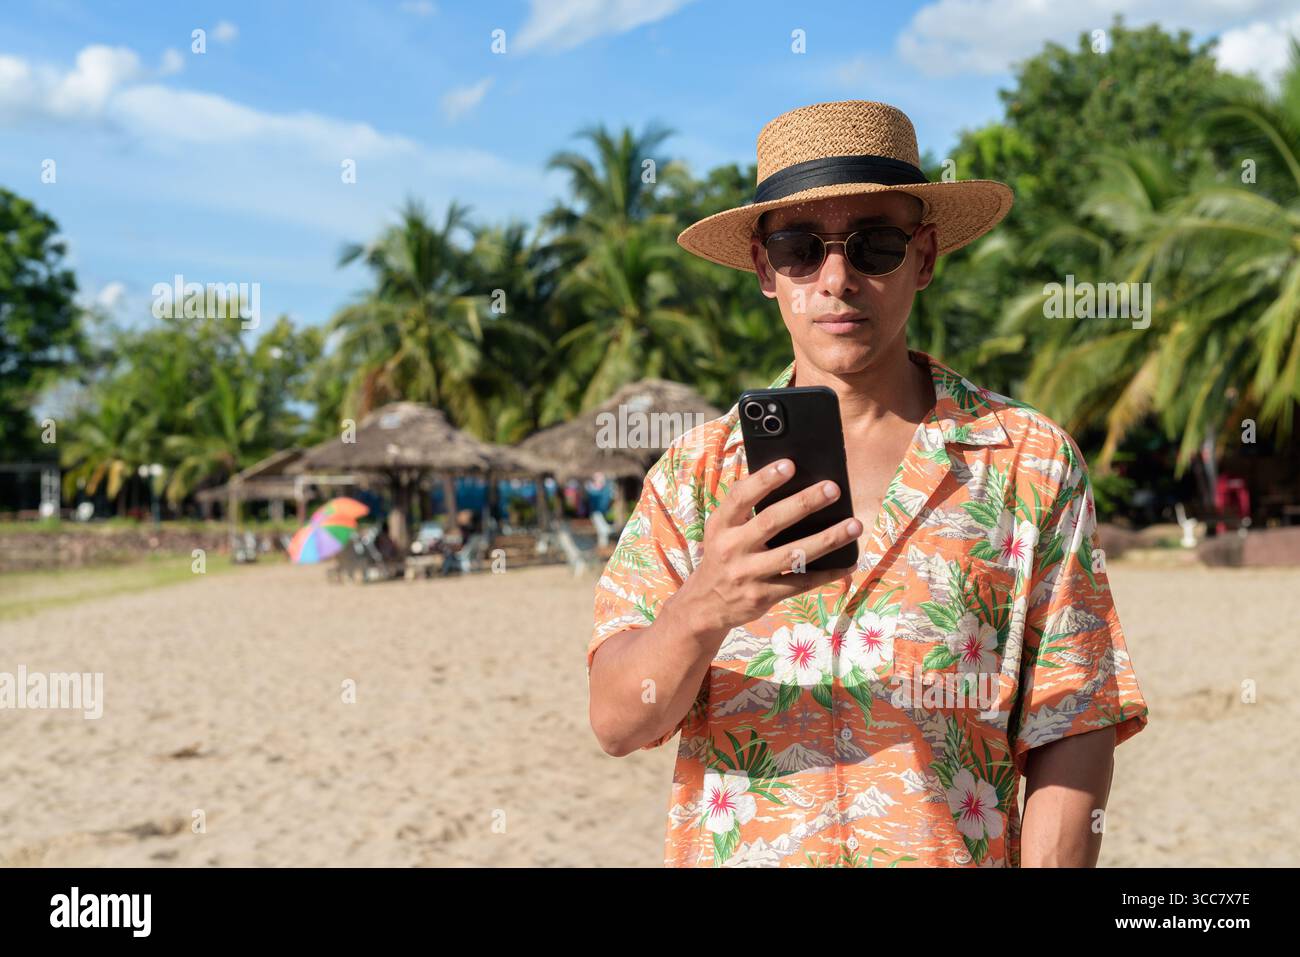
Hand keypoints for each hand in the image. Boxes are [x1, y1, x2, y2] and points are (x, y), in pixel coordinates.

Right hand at [677, 458, 859, 636]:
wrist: (705, 605)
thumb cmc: (723, 555)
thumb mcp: (722, 530)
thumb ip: (745, 509)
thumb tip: (788, 481)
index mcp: (721, 525)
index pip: (740, 496)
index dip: (764, 479)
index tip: (790, 465)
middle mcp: (732, 548)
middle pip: (771, 521)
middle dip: (804, 503)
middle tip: (833, 488)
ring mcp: (748, 574)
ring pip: (794, 554)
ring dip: (828, 539)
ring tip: (854, 525)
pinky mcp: (763, 596)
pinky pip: (801, 583)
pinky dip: (828, 573)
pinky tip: (849, 562)